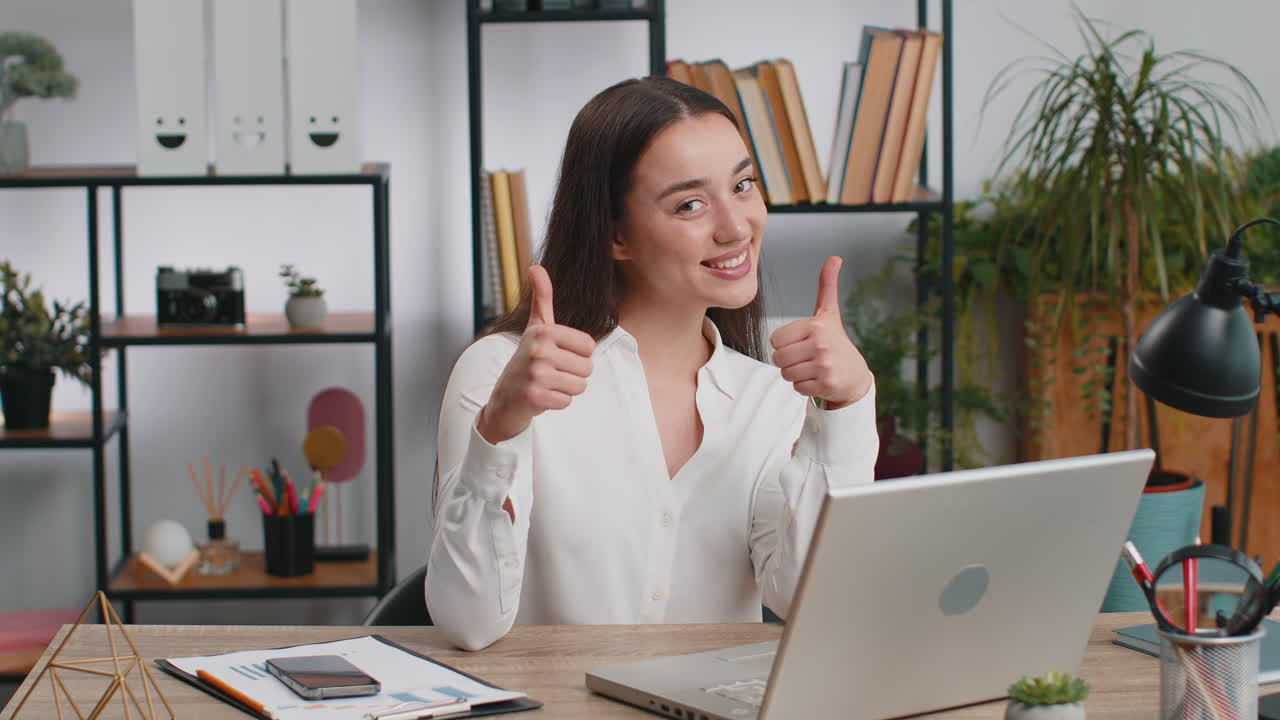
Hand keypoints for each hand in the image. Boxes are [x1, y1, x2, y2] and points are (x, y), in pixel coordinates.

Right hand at [478, 265, 595, 443]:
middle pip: (587, 367)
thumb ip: (542, 298)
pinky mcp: (535, 397)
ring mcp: (535, 374)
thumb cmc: (527, 358)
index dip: (578, 354)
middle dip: (574, 374)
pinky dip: (558, 402)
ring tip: (548, 384)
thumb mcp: (535, 326)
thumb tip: (536, 267)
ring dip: (567, 388)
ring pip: (580, 385)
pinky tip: (542, 396)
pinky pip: (567, 401)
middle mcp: (538, 350)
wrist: (505, 397)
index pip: (589, 345)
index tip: (558, 355)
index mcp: (543, 331)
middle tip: (552, 372)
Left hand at [769, 256, 872, 409]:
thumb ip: (827, 286)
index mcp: (815, 325)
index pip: (775, 340)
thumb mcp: (828, 314)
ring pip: (786, 374)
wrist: (855, 375)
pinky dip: (804, 387)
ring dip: (795, 374)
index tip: (802, 343)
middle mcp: (821, 344)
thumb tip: (835, 257)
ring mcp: (824, 365)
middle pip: (778, 358)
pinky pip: (796, 388)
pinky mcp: (826, 384)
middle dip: (788, 361)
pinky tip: (819, 380)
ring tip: (812, 369)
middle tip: (806, 359)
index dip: (785, 344)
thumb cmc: (835, 341)